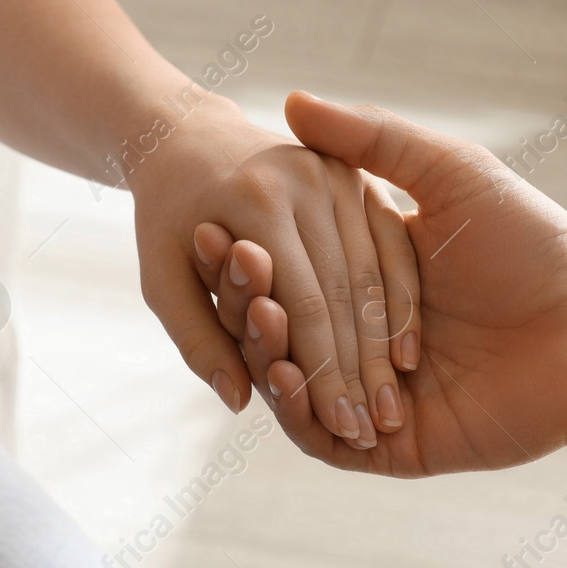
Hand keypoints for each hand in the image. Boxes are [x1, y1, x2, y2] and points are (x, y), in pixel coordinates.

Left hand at [130, 97, 418, 447]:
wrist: (185, 139)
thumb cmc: (167, 222)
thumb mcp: (161, 280)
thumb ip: (197, 340)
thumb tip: (239, 402)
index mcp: (255, 201)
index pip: (304, 303)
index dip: (325, 371)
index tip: (339, 428)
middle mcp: (306, 180)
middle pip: (346, 291)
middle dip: (360, 368)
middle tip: (370, 428)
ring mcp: (339, 173)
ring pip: (375, 271)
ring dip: (386, 344)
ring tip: (389, 406)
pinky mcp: (360, 175)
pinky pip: (392, 246)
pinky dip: (402, 301)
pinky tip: (405, 353)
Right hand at [207, 93, 566, 476]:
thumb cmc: (534, 247)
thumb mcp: (448, 175)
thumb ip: (373, 142)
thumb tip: (292, 101)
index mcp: (371, 285)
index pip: (291, 277)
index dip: (254, 258)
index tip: (222, 228)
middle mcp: (365, 344)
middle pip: (285, 333)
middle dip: (251, 303)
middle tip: (233, 269)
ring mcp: (373, 399)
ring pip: (295, 388)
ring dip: (266, 353)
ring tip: (258, 316)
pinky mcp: (391, 449)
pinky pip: (324, 439)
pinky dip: (296, 411)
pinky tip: (282, 374)